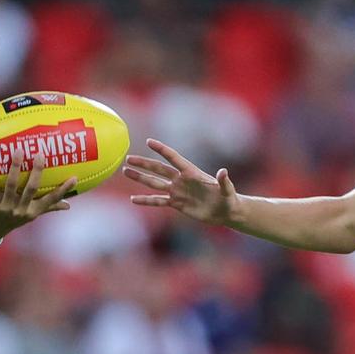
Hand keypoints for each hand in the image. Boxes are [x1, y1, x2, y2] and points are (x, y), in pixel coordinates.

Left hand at [0, 155, 76, 240]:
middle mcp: (21, 211)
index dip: (63, 190)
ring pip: (11, 186)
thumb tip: (69, 205)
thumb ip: (49, 207)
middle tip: (40, 154)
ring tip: (18, 151)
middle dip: (36, 172)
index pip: (52, 199)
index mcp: (34, 211)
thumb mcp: (31, 215)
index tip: (74, 178)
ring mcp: (6, 208)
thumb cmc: (13, 218)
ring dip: (15, 168)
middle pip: (32, 189)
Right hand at [124, 138, 238, 225]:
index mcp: (192, 172)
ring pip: (155, 183)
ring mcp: (177, 191)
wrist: (226, 212)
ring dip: (140, 178)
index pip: (173, 158)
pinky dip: (146, 200)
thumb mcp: (227, 190)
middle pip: (159, 169)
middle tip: (128, 158)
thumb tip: (223, 172)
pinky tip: (133, 199)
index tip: (149, 141)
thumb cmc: (229, 199)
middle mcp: (181, 180)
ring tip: (126, 172)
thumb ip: (224, 181)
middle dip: (144, 163)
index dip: (162, 150)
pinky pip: (158, 201)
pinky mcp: (176, 203)